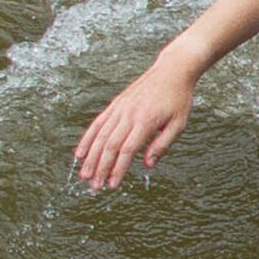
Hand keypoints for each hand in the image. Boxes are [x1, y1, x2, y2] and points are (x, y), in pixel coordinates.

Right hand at [74, 50, 202, 190]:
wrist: (172, 71)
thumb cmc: (179, 99)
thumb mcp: (179, 123)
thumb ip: (162, 144)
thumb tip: (147, 165)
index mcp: (146, 121)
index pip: (127, 150)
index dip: (118, 169)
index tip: (112, 185)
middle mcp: (129, 114)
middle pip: (110, 146)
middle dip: (101, 168)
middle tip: (95, 187)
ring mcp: (119, 108)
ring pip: (100, 136)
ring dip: (91, 158)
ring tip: (84, 175)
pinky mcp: (115, 104)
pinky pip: (97, 124)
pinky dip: (87, 139)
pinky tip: (80, 154)